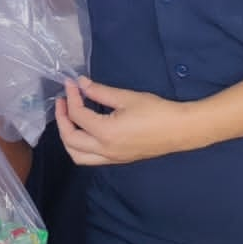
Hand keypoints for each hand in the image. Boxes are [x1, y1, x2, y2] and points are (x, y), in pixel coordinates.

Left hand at [55, 77, 200, 165]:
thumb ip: (100, 91)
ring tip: (69, 118)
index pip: (77, 115)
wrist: (180, 130)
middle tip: (63, 101)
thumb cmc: (157, 112)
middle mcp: (105, 150)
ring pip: (77, 156)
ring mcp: (112, 158)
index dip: (71, 96)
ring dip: (68, 138)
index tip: (71, 83)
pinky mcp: (118, 160)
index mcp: (105, 133)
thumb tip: (80, 83)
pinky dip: (80, 146)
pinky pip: (90, 159)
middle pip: (70, 140)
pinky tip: (85, 130)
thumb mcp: (127, 97)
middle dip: (61, 120)